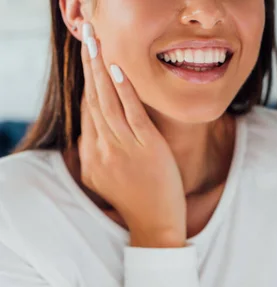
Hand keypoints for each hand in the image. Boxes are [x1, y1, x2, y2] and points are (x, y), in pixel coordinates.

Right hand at [80, 24, 185, 246]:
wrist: (155, 224)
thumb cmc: (136, 201)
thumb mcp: (107, 179)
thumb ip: (97, 155)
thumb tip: (93, 133)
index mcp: (92, 158)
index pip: (88, 112)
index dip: (88, 83)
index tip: (89, 60)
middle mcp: (102, 150)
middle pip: (93, 101)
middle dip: (89, 66)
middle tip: (86, 37)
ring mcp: (124, 149)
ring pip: (108, 103)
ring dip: (101, 69)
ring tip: (96, 42)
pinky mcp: (146, 149)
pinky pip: (132, 114)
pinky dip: (124, 91)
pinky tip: (118, 70)